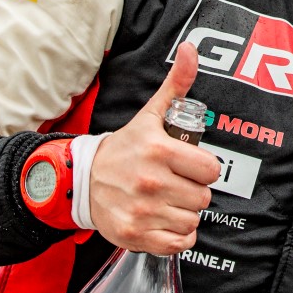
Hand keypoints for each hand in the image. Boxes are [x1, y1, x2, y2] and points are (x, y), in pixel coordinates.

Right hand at [88, 42, 220, 253]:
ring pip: (192, 220)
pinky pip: (178, 243)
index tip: (189, 165)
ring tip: (167, 200)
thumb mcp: (151, 115)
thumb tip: (192, 49)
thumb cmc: (125, 148)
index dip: (204, 168)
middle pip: (203, 197)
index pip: (211, 170)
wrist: (81, 179)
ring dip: (184, 212)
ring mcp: (142, 211)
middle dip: (193, 190)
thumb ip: (177, 84)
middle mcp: (151, 183)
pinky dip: (177, 236)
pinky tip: (164, 220)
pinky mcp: (134, 236)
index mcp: (159, 151)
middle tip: (176, 182)